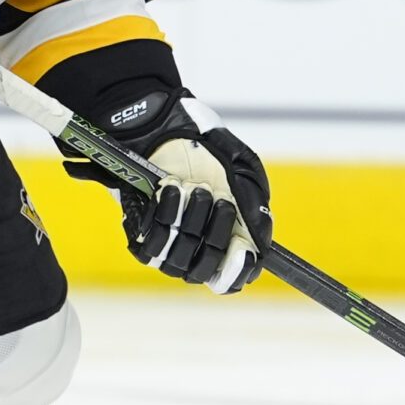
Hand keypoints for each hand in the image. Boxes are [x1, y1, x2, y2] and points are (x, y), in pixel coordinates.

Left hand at [68, 87, 270, 292]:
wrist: (163, 127)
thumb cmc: (205, 148)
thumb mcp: (242, 169)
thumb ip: (255, 206)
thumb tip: (262, 246)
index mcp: (228, 236)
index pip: (232, 276)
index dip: (238, 269)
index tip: (241, 248)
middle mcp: (197, 246)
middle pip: (208, 269)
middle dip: (215, 233)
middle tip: (217, 199)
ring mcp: (169, 243)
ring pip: (180, 258)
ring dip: (190, 219)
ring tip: (191, 187)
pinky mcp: (141, 235)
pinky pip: (152, 245)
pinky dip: (165, 214)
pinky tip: (170, 189)